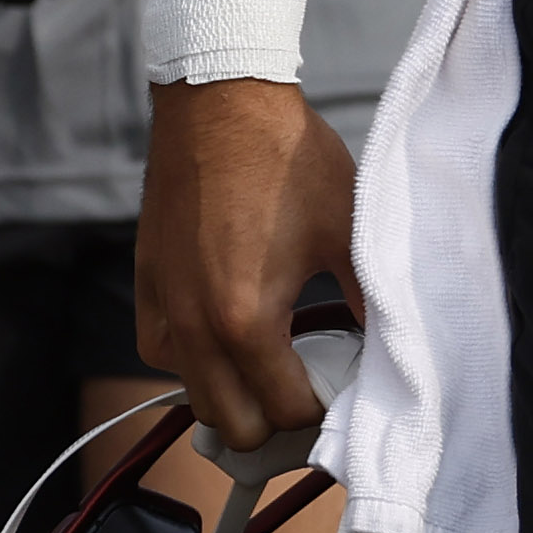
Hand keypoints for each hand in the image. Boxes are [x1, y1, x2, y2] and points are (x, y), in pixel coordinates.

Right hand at [137, 79, 357, 445]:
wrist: (221, 106)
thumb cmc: (285, 161)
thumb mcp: (345, 231)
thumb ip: (366, 297)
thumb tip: (386, 341)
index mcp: (246, 322)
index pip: (285, 411)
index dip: (323, 409)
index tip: (345, 388)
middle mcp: (193, 329)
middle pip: (232, 427)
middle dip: (275, 418)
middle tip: (312, 384)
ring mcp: (164, 311)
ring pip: (195, 395)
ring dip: (235, 391)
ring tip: (279, 356)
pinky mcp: (146, 290)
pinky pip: (167, 355)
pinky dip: (199, 359)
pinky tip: (237, 327)